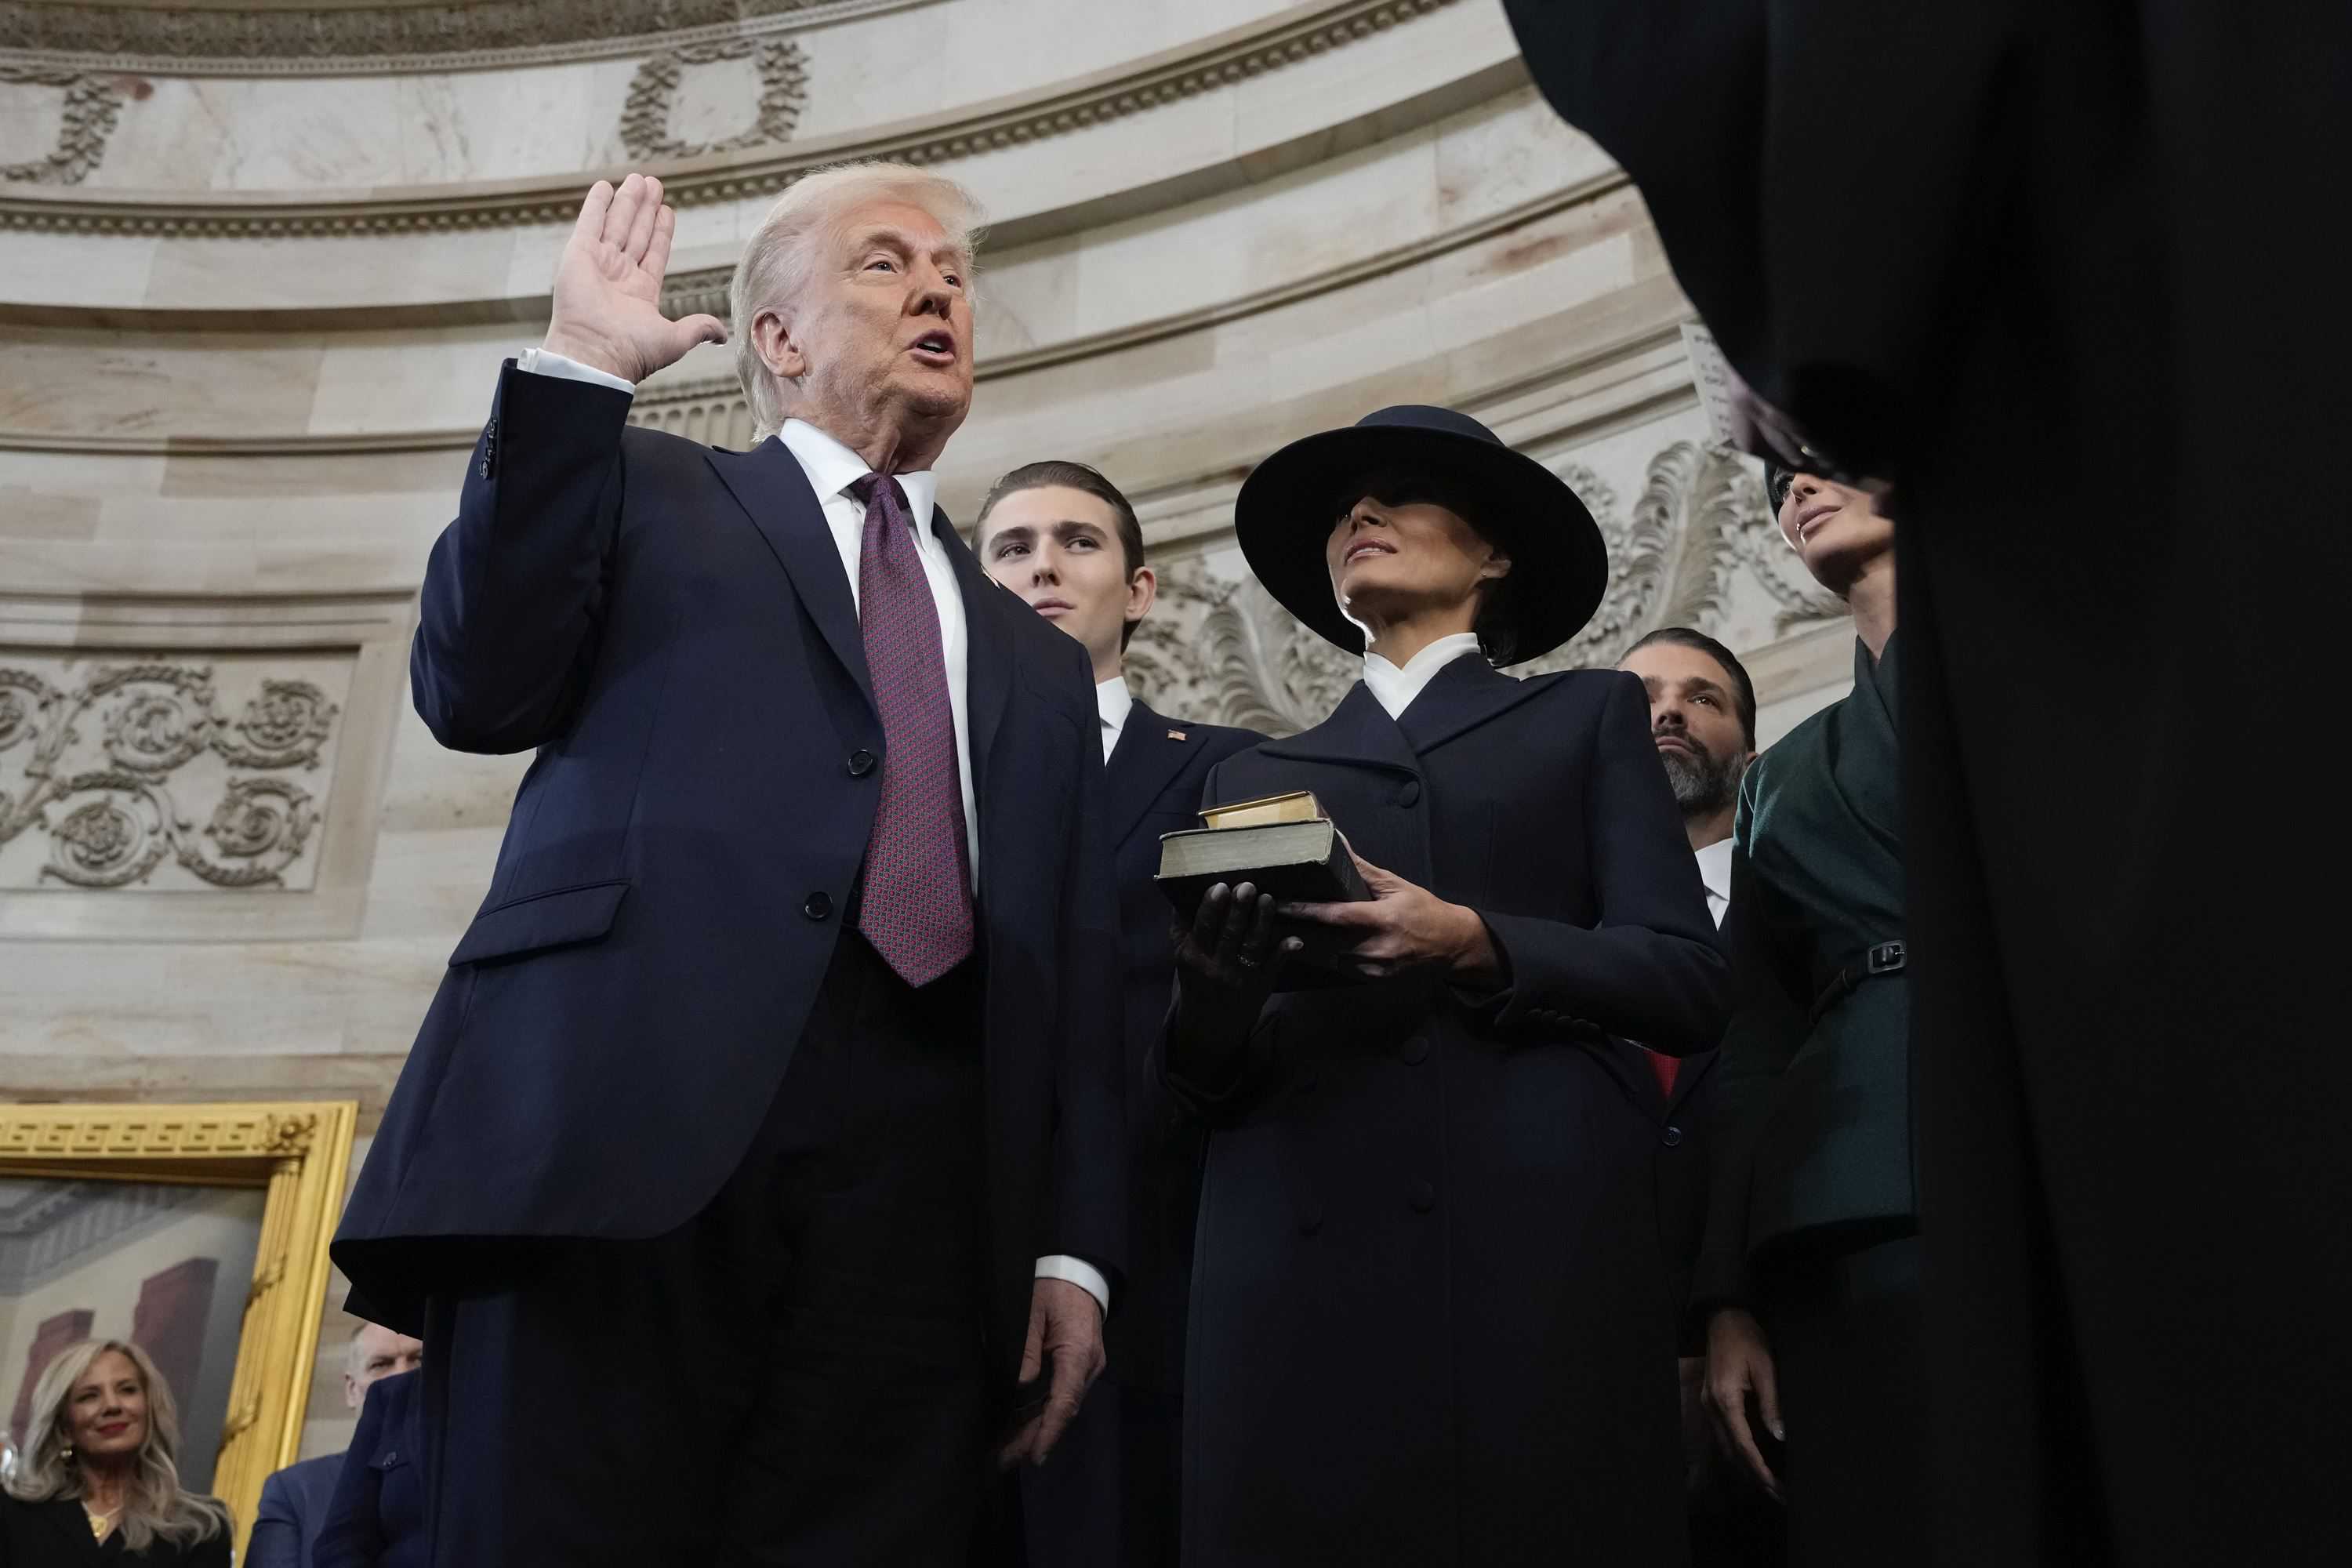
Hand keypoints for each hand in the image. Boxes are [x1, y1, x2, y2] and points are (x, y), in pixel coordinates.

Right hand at [542, 173, 726, 383]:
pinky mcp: (578, 255)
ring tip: (639, 179)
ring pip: (617, 224)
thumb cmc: (633, 351)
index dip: (661, 231)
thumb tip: (723, 335)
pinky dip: (596, 205)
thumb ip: (698, 328)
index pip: (654, 252)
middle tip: (654, 183)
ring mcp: (598, 264)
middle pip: (636, 233)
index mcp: (640, 293)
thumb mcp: (675, 338)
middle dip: (645, 208)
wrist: (596, 353)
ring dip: (628, 201)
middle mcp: (619, 276)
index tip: (667, 210)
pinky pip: (589, 223)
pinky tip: (604, 187)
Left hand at [998, 1278, 1104, 1468]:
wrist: (1080, 1275)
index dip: (1049, 1432)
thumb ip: (1026, 1349)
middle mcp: (1087, 1367)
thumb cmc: (1053, 1289)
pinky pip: (1059, 1398)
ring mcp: (1085, 1370)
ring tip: (1005, 1453)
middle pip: (1061, 1411)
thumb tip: (1018, 1386)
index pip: (1064, 1401)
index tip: (1034, 1457)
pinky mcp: (1078, 1369)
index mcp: (1078, 1353)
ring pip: (1060, 1408)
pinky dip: (1040, 1415)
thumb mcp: (1032, 1312)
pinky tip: (1019, 1429)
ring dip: (1035, 1431)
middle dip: (1034, 1439)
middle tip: (1003, 1462)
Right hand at [1174, 882, 1299, 1000]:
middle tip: (1248, 886)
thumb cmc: (1196, 977)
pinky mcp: (1261, 984)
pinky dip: (1284, 952)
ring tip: (1268, 898)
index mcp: (1193, 956)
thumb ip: (1181, 927)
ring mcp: (1241, 977)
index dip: (1211, 907)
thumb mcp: (1181, 955)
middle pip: (1229, 934)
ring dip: (1262, 921)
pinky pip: (1274, 966)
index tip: (1221, 885)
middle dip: (1239, 909)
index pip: (1203, 927)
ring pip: (1253, 946)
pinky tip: (1294, 939)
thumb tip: (1180, 893)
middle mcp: (1216, 967)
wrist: (1210, 1023)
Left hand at [1280, 847, 1494, 980]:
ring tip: (1286, 931)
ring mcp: (1375, 969)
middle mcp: (1377, 948)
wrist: (1453, 946)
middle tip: (1272, 918)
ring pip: (1330, 958)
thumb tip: (1338, 842)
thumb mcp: (1398, 886)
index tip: (1279, 904)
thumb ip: (1364, 870)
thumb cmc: (1424, 910)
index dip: (1305, 910)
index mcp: (1383, 920)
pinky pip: (1343, 969)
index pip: (1335, 915)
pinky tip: (1315, 946)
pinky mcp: (1375, 981)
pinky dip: (1328, 956)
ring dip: (1310, 945)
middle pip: (1325, 941)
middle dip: (1299, 929)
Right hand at [1702, 1307, 1783, 1497]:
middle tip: (1780, 1495)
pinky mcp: (1712, 1403)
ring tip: (1771, 1485)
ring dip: (1747, 1468)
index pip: (1743, 1444)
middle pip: (1732, 1453)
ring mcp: (1709, 1405)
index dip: (1761, 1468)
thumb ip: (1771, 1404)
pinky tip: (1756, 1460)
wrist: (1724, 1319)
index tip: (1777, 1487)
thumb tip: (1780, 1437)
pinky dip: (1740, 1453)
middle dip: (1755, 1476)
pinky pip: (1725, 1436)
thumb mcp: (1765, 1369)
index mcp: (1725, 1399)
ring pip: (1726, 1448)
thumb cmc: (1746, 1339)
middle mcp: (1712, 1407)